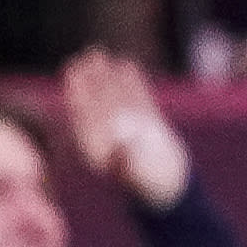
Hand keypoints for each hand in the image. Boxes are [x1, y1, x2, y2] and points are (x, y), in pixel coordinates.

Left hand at [60, 48, 192, 208]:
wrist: (174, 192)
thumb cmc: (152, 188)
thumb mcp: (140, 174)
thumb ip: (131, 157)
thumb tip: (123, 142)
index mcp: (99, 146)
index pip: (84, 112)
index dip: (78, 90)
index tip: (72, 70)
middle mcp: (110, 135)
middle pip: (97, 100)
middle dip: (91, 78)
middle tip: (87, 55)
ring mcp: (129, 128)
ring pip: (115, 96)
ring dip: (108, 76)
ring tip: (101, 55)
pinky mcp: (148, 125)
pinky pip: (138, 99)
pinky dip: (132, 83)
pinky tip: (127, 66)